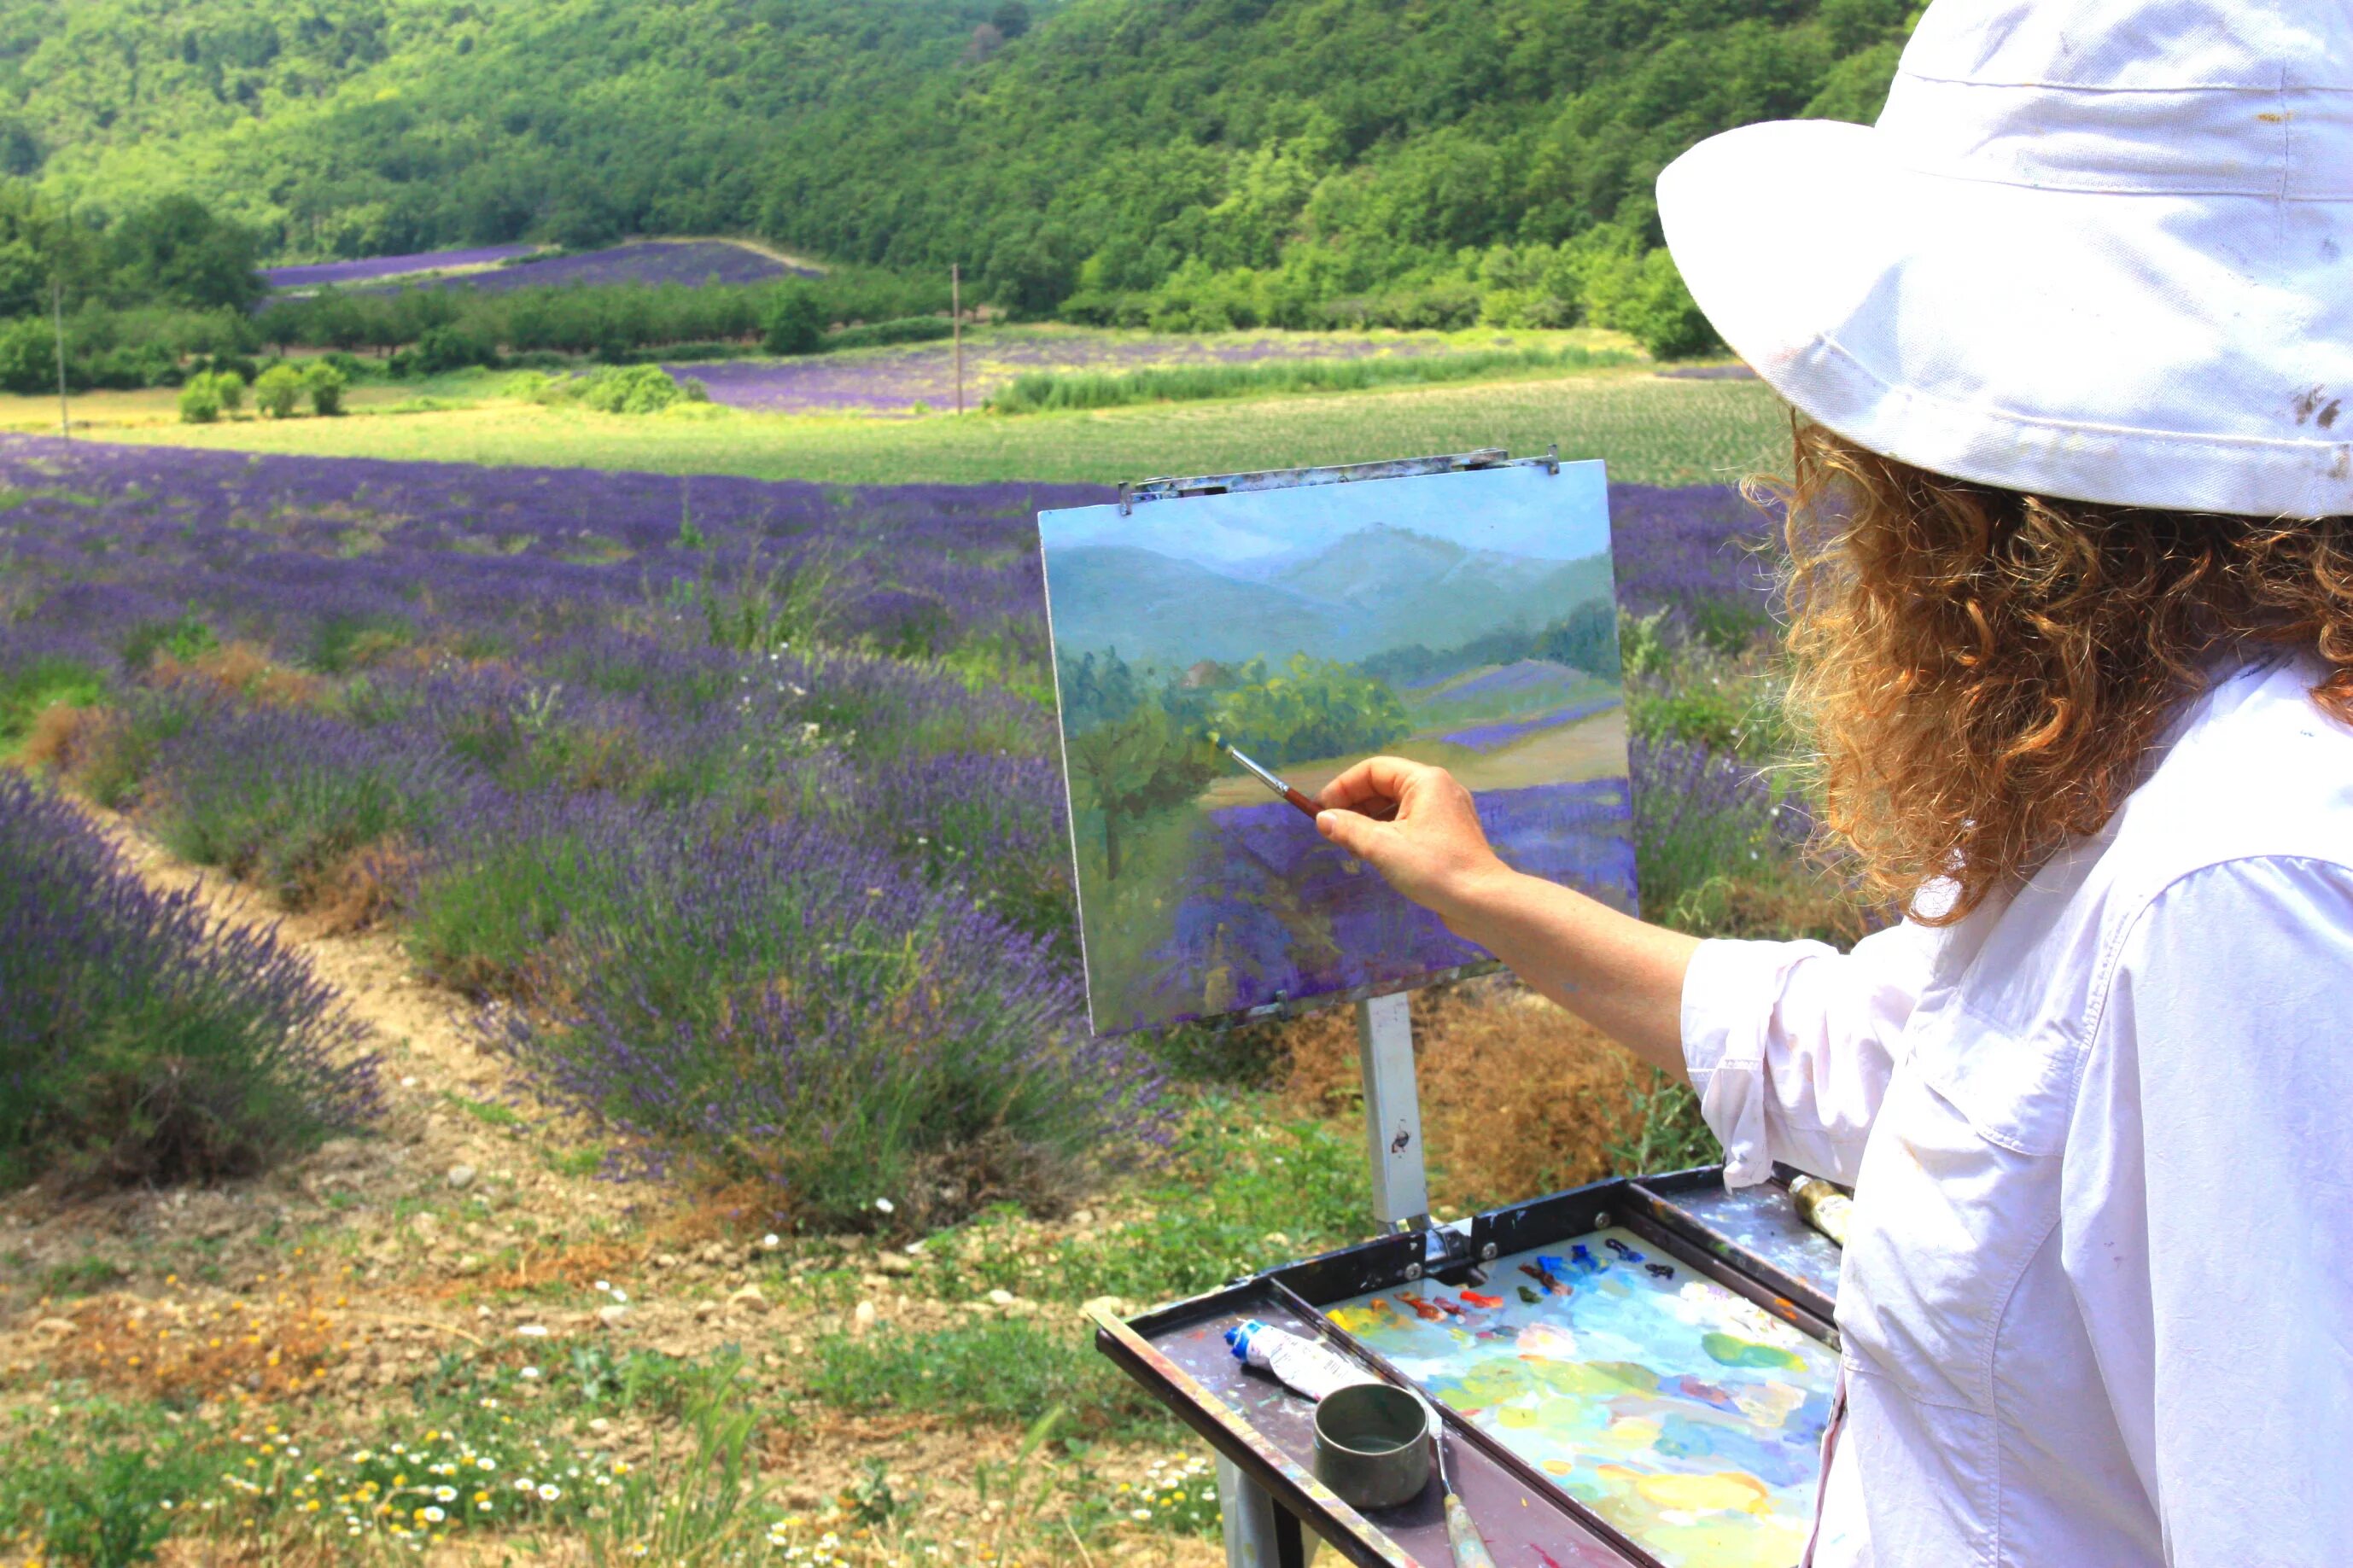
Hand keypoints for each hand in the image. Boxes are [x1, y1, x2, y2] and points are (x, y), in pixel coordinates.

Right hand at [1314, 756, 1514, 929]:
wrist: (1482, 902)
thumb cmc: (1434, 868)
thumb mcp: (1383, 847)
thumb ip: (1349, 828)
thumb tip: (1323, 819)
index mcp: (1425, 780)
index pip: (1373, 769)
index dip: (1342, 787)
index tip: (1321, 810)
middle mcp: (1438, 789)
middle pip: (1385, 785)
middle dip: (1355, 805)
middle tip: (1332, 829)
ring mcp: (1446, 812)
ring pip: (1397, 806)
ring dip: (1369, 821)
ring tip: (1350, 845)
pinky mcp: (1448, 835)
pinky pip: (1410, 823)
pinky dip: (1388, 833)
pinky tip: (1375, 854)